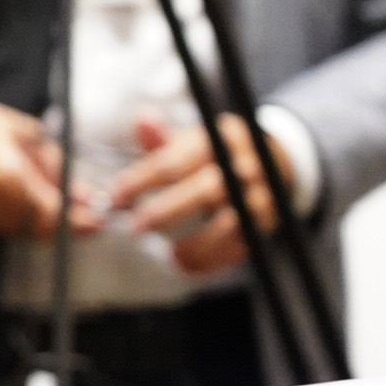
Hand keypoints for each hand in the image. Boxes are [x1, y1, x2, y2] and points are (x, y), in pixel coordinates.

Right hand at [0, 87, 98, 239]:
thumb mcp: (23, 134)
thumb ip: (55, 166)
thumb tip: (82, 192)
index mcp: (9, 177)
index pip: (54, 215)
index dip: (79, 222)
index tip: (97, 221)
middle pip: (41, 228)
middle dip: (64, 221)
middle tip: (82, 212)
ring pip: (24, 229)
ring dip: (41, 219)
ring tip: (44, 191)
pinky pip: (3, 226)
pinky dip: (18, 216)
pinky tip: (19, 195)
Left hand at [106, 113, 291, 274]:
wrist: (270, 159)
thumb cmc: (211, 153)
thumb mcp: (189, 139)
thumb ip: (162, 138)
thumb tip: (142, 120)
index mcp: (215, 140)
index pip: (175, 162)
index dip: (142, 181)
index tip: (115, 198)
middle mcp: (242, 166)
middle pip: (205, 190)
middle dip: (167, 212)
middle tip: (137, 228)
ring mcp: (258, 194)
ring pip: (231, 222)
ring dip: (199, 243)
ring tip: (171, 256)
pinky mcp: (267, 219)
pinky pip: (243, 243)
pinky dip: (217, 258)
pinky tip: (191, 266)